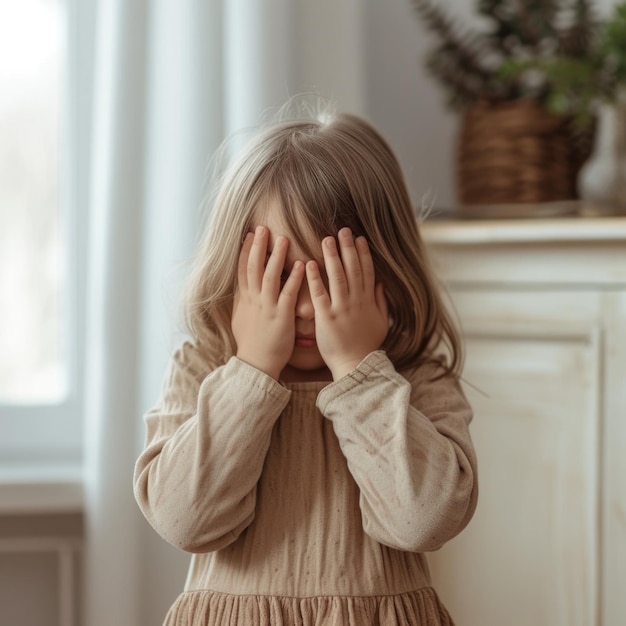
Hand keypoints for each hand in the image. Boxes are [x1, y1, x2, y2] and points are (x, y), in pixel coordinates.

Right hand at [232, 226, 304, 378]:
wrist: (256, 365)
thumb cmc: (252, 344)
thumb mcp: (242, 319)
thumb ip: (244, 302)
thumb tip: (242, 289)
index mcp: (245, 300)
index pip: (242, 270)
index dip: (245, 251)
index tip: (249, 234)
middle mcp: (254, 300)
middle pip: (253, 267)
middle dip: (257, 246)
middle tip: (263, 227)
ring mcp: (267, 307)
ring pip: (269, 276)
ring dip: (276, 256)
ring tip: (283, 238)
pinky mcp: (281, 317)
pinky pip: (288, 293)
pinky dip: (293, 278)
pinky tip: (301, 265)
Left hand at [306, 227, 388, 379]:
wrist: (355, 366)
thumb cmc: (366, 346)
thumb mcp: (380, 323)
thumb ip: (380, 302)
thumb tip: (380, 284)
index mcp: (368, 301)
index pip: (366, 271)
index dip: (363, 253)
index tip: (359, 238)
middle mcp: (356, 301)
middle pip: (352, 269)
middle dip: (348, 248)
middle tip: (342, 230)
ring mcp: (341, 308)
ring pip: (337, 276)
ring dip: (332, 256)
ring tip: (326, 239)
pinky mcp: (326, 317)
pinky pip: (319, 294)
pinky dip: (315, 278)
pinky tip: (309, 263)